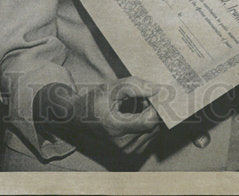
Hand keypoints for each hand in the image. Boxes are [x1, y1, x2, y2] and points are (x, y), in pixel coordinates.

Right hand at [36, 77, 162, 156]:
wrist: (79, 119)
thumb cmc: (95, 101)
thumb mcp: (113, 87)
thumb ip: (136, 86)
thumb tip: (159, 89)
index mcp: (116, 127)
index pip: (148, 121)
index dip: (158, 107)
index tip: (159, 93)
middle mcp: (123, 144)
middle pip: (153, 125)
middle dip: (154, 108)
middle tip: (145, 96)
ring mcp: (128, 151)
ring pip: (153, 130)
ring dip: (151, 116)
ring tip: (138, 104)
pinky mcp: (131, 153)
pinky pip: (149, 136)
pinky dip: (147, 123)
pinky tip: (137, 114)